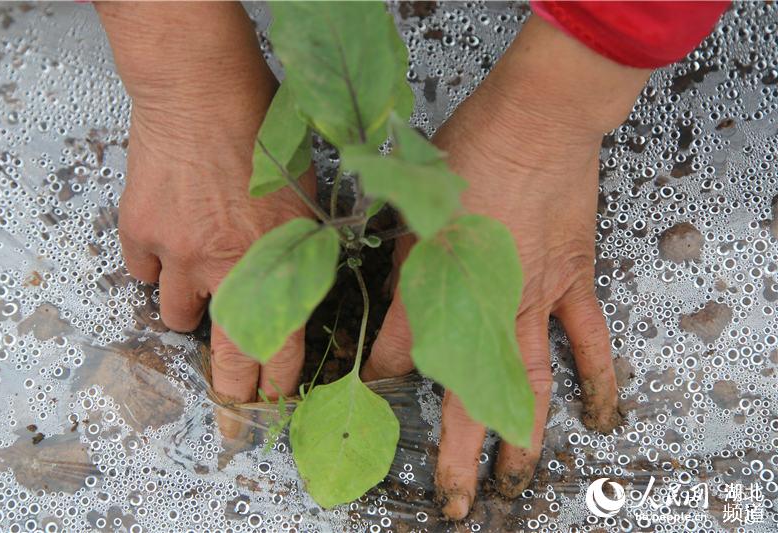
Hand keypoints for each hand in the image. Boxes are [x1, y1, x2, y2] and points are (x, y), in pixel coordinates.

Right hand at [96, 3, 312, 419]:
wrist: (204, 91)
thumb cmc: (268, 129)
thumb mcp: (308, 193)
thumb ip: (304, 244)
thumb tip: (302, 277)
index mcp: (276, 267)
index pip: (282, 349)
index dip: (280, 383)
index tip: (278, 400)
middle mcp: (224, 273)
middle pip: (224, 356)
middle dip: (232, 390)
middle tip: (234, 405)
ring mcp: (177, 255)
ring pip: (175, 315)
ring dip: (189, 315)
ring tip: (197, 300)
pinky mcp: (139, 231)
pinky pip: (143, 271)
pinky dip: (156, 267)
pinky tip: (168, 246)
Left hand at [362, 15, 651, 518]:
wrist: (532, 124)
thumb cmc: (467, 153)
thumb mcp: (410, 206)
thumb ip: (398, 260)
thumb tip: (387, 300)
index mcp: (435, 287)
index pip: (399, 354)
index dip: (380, 381)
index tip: (367, 398)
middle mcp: (483, 309)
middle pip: (468, 400)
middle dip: (458, 457)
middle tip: (452, 502)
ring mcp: (533, 303)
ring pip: (527, 389)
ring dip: (521, 441)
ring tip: (512, 482)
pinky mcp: (571, 284)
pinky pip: (588, 343)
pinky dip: (598, 381)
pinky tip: (600, 418)